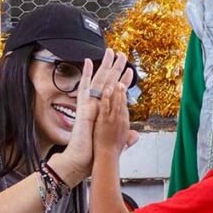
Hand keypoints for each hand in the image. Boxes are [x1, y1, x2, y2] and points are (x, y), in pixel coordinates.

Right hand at [51, 48, 129, 182]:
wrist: (79, 161)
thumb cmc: (93, 154)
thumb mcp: (114, 143)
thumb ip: (124, 138)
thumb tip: (134, 136)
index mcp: (102, 113)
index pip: (114, 95)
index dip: (122, 83)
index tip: (129, 72)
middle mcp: (94, 106)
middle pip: (105, 83)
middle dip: (115, 68)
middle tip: (121, 54)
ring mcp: (87, 105)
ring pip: (97, 81)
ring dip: (105, 66)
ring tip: (111, 52)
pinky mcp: (81, 107)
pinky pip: (84, 88)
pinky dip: (85, 75)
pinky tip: (88, 61)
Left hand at [94, 81, 133, 154]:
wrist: (106, 158)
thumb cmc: (113, 153)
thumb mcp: (124, 144)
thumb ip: (129, 138)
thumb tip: (135, 135)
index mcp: (125, 125)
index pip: (125, 109)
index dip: (124, 100)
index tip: (124, 93)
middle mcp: (121, 121)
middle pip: (123, 103)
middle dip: (123, 92)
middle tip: (122, 82)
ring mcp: (112, 120)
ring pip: (116, 102)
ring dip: (117, 92)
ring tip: (117, 83)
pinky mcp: (104, 120)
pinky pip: (106, 106)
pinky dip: (107, 98)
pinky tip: (107, 90)